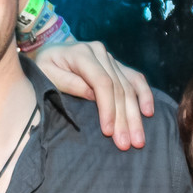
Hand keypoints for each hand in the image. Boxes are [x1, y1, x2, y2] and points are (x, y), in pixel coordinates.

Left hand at [33, 41, 154, 149]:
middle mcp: (100, 53)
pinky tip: (148, 112)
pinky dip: (144, 95)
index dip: (108, 108)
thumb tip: (92, 95)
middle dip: (124, 118)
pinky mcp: (116, 65)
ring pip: (129, 87)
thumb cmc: (44, 65)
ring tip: (138, 139)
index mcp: (82, 54)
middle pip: (119, 88)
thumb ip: (67, 82)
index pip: (102, 82)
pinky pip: (135, 78)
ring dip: (135, 115)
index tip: (109, 131)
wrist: (49, 50)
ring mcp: (110, 58)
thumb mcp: (45, 72)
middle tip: (127, 143)